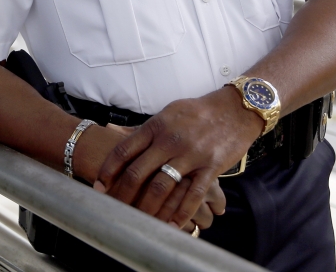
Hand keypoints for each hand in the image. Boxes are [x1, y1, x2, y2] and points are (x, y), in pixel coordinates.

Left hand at [93, 87, 261, 228]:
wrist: (235, 109)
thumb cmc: (197, 112)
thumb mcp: (166, 113)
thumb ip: (142, 128)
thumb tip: (113, 131)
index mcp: (156, 126)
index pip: (124, 150)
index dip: (108, 170)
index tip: (99, 186)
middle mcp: (169, 141)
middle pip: (139, 172)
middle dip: (123, 194)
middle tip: (114, 210)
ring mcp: (190, 155)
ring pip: (162, 187)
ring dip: (148, 208)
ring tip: (140, 223)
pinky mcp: (211, 167)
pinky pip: (193, 194)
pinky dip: (181, 213)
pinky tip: (172, 226)